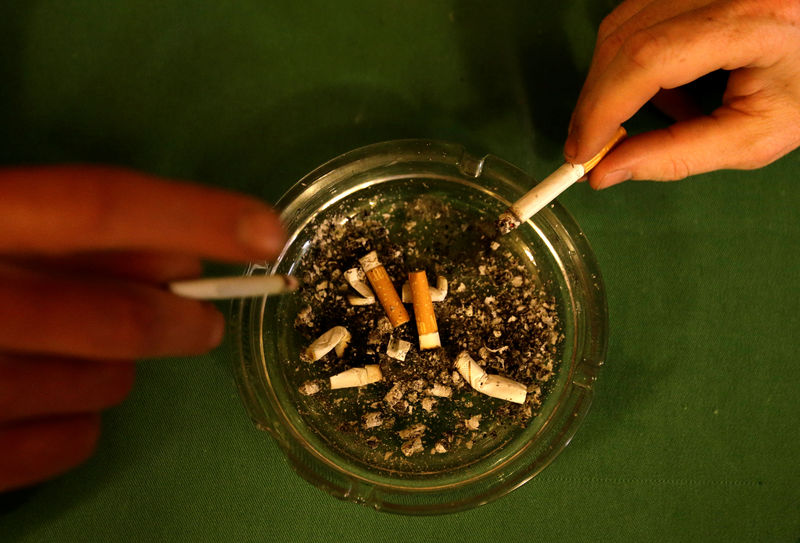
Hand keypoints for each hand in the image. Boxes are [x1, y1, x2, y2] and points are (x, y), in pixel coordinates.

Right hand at [0, 165, 284, 490]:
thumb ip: (68, 234)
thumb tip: (178, 258)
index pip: (93, 205)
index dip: (191, 215)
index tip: (267, 232)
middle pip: (109, 316)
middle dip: (177, 323)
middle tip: (202, 325)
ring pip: (96, 386)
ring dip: (120, 371)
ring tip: (104, 361)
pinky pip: (59, 447)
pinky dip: (80, 428)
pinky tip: (68, 408)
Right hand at [565, 0, 799, 187]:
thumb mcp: (753, 136)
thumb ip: (679, 156)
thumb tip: (605, 172)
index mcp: (751, 22)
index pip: (649, 59)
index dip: (602, 108)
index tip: (580, 153)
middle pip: (625, 40)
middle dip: (596, 102)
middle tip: (585, 150)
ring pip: (620, 27)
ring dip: (610, 84)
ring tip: (633, 122)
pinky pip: (633, 18)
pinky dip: (628, 63)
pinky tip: (655, 91)